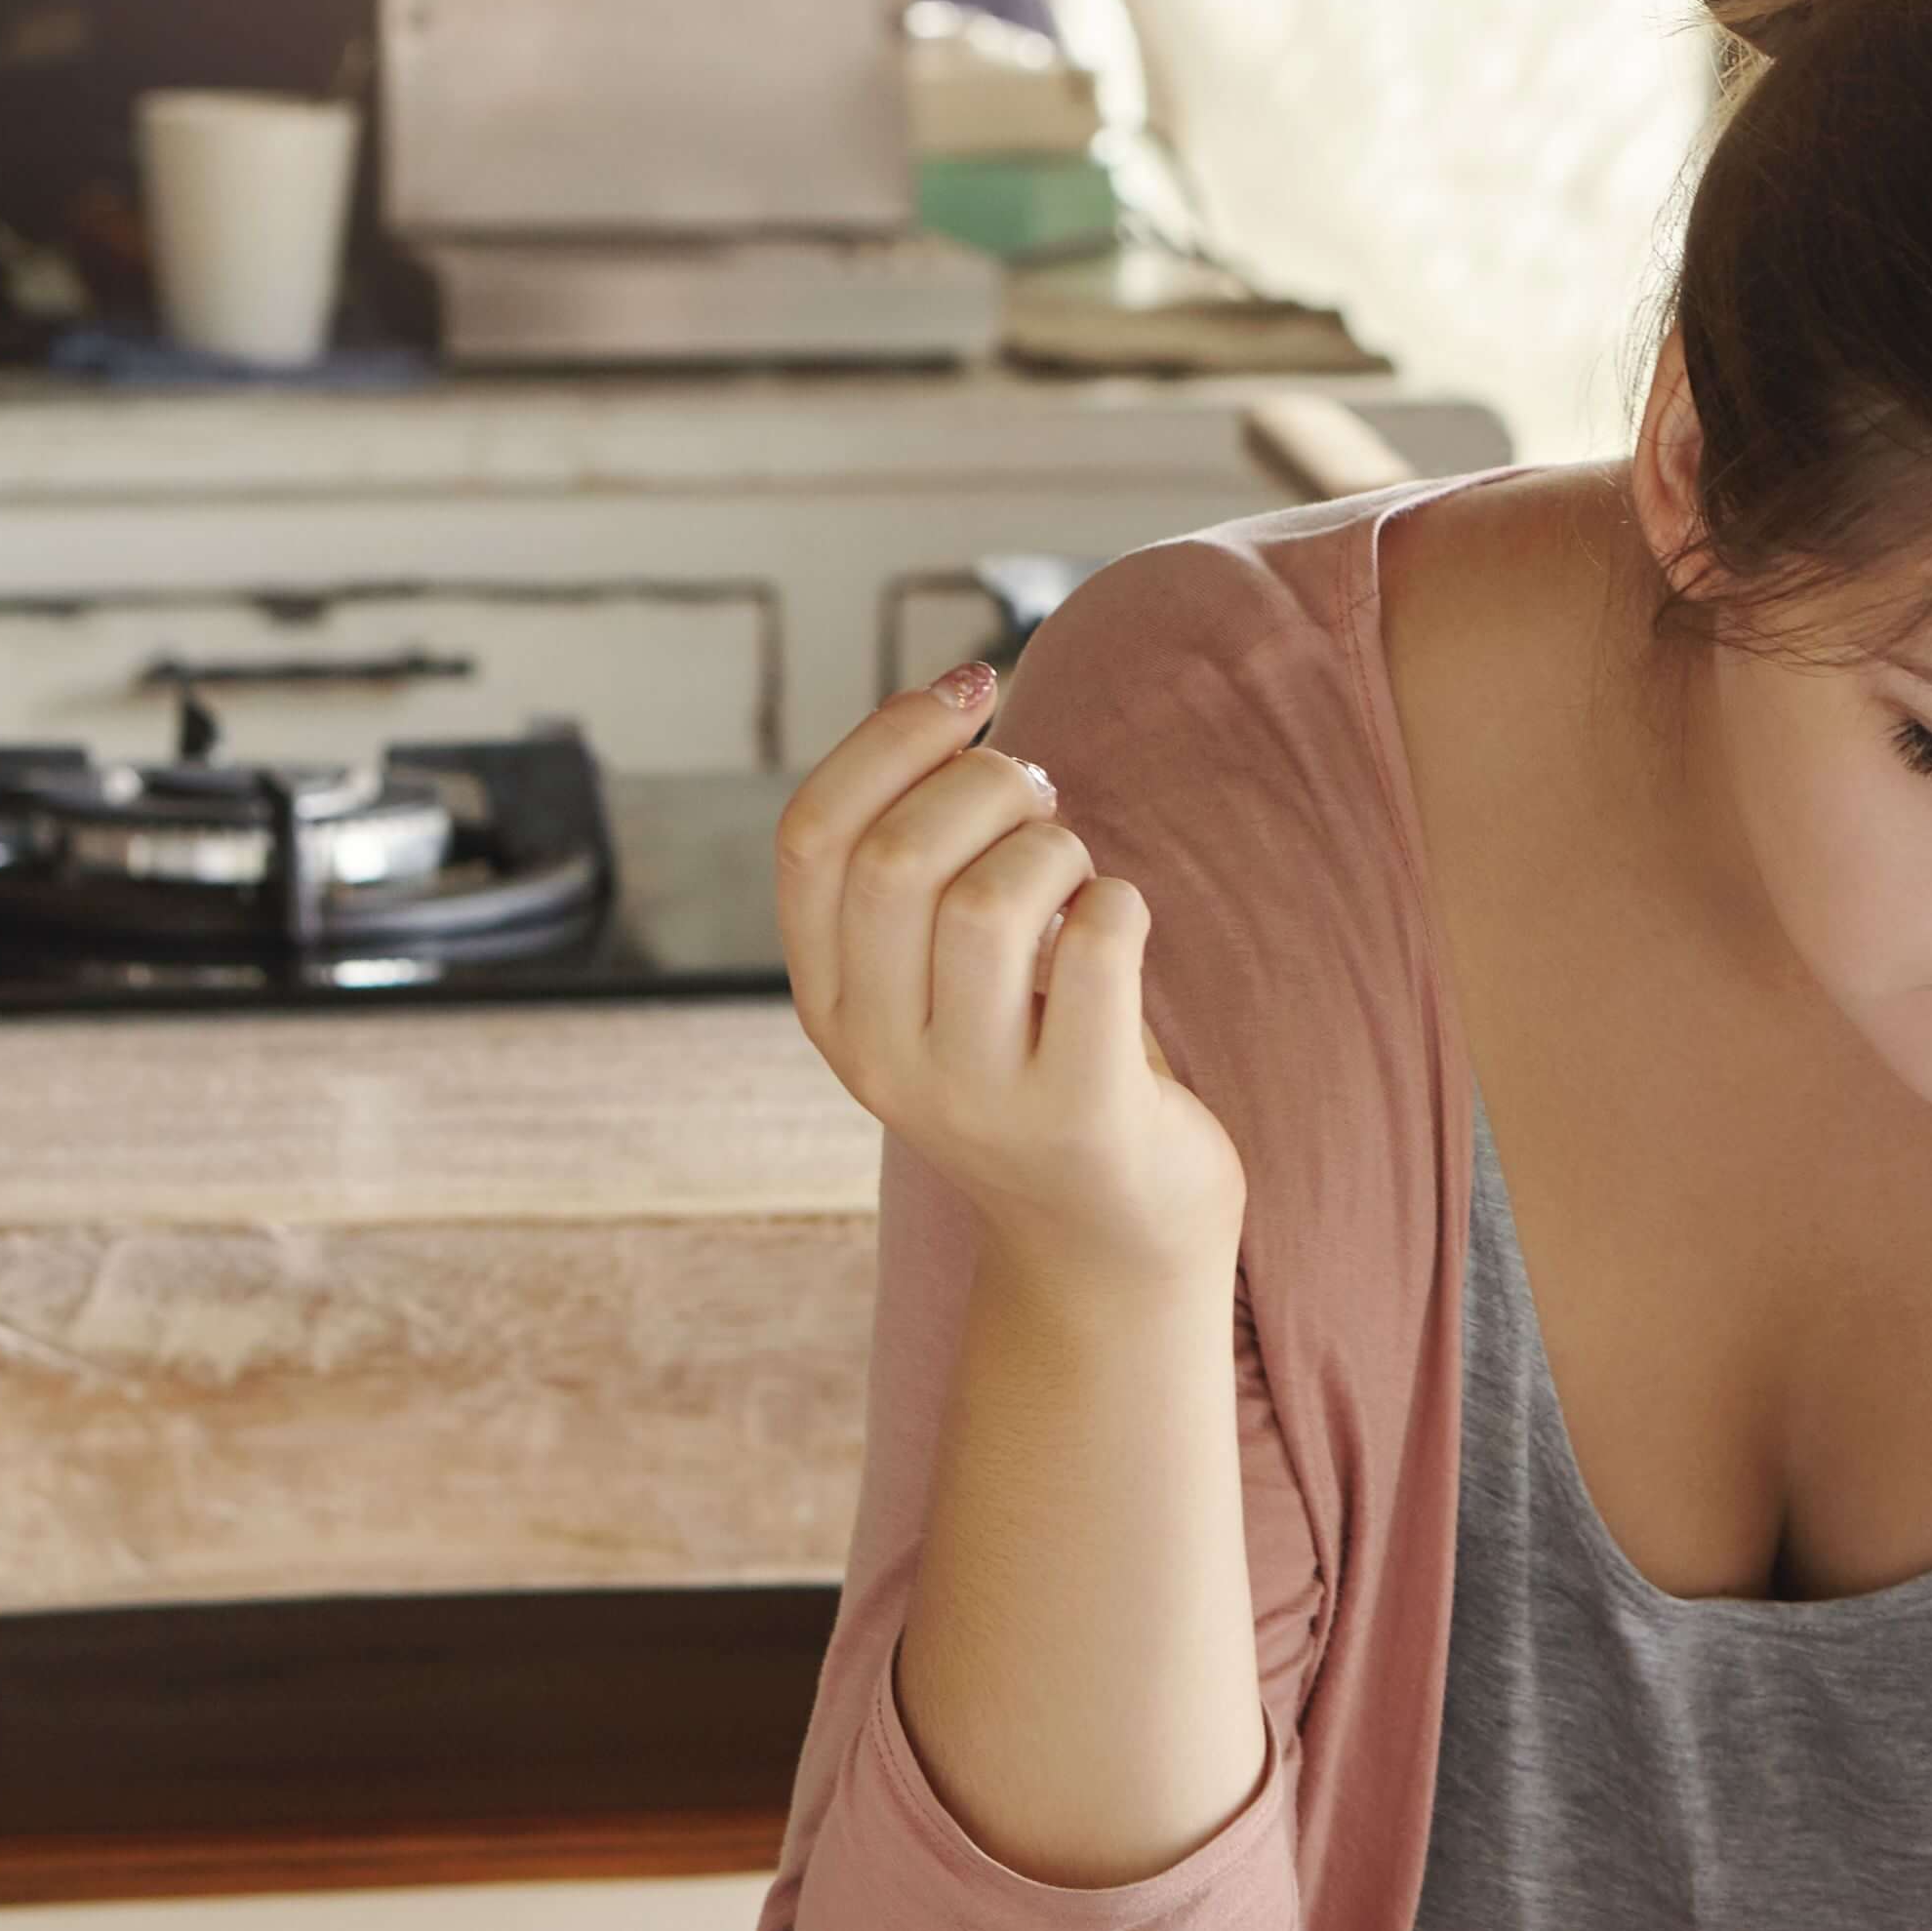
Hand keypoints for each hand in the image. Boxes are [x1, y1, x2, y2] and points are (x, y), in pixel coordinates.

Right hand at [778, 661, 1242, 1288]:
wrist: (1107, 1239)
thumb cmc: (1036, 1061)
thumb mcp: (937, 978)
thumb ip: (920, 868)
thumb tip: (959, 697)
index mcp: (829, 1004)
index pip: (811, 836)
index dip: (889, 737)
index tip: (970, 691)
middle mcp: (882, 1056)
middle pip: (898, 859)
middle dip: (986, 786)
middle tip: (1044, 800)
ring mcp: (975, 1095)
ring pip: (991, 903)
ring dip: (1055, 848)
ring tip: (1079, 876)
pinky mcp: (1079, 1116)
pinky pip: (1098, 949)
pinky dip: (1119, 903)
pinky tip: (1120, 923)